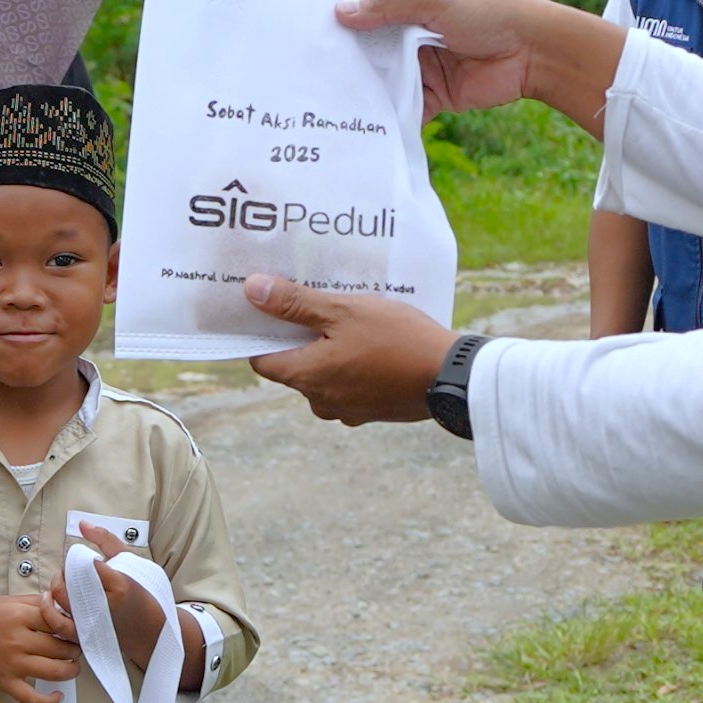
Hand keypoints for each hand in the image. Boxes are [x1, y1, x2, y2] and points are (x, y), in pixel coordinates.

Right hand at [0, 593, 83, 702]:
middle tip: (77, 647)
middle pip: (61, 646)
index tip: (77, 629)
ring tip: (73, 666)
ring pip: (55, 671)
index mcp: (18, 615)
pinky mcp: (5, 683)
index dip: (73, 626)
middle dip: (76, 648)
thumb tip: (64, 605)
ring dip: (72, 670)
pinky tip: (59, 695)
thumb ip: (36, 602)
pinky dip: (50, 701)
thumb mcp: (7, 601)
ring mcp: (11, 664)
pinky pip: (32, 698)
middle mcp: (17, 639)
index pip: (58, 621)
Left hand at [57, 520, 196, 687]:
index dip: (78, 560)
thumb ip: (106, 540)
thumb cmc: (140, 594)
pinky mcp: (85, 637)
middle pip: (68, 583)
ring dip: (54, 589)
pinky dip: (49, 611)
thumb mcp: (130, 561)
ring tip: (60, 583)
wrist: (151, 632)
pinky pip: (58, 625)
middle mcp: (105, 606)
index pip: (86, 565)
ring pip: (59, 603)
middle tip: (68, 570)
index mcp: (119, 585)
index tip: (83, 560)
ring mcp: (94, 624)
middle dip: (63, 573)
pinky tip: (50, 600)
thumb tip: (81, 524)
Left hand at [242, 276, 453, 423]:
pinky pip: (350, 385)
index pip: (263, 360)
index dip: (263, 334)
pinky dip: (353, 366)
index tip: (273, 310)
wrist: (451, 377)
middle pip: (295, 367)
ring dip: (331, 352)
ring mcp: (348, 410)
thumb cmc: (396, 340)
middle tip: (321, 307)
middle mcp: (321, 401)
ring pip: (325, 376)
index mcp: (306, 377)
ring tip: (351, 323)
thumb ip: (296, 304)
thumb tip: (251, 290)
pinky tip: (373, 344)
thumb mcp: (343, 311)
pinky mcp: (372, 411)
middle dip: (303, 339)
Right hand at [336, 0, 539, 115]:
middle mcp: (419, 27)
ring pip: (389, 75)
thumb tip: (340, 11)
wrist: (537, 53)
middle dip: (354, 56)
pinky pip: (409, 104)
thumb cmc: (490, 13)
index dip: (349, 16)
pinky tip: (368, 122)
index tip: (316, 31)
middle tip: (316, 71)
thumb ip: (388, 7)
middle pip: (377, 43)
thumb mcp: (435, 0)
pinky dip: (394, 113)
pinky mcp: (439, 93)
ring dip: (371, 86)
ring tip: (334, 99)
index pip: (374, 4)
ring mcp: (428, 61)